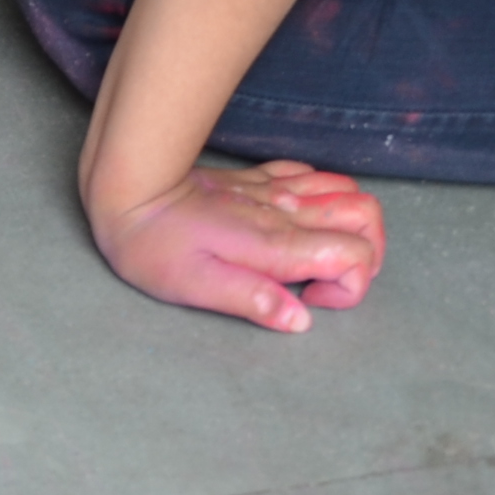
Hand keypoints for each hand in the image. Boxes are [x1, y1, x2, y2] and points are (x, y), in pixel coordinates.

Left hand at [91, 161, 383, 332]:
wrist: (127, 190)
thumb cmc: (154, 245)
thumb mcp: (195, 287)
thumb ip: (253, 301)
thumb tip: (301, 319)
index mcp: (276, 243)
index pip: (355, 255)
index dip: (349, 287)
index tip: (310, 299)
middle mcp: (286, 211)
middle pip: (367, 215)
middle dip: (367, 254)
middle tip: (328, 279)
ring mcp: (275, 189)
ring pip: (347, 190)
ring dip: (351, 225)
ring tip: (319, 254)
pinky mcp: (260, 177)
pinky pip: (313, 175)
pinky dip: (324, 198)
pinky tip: (298, 221)